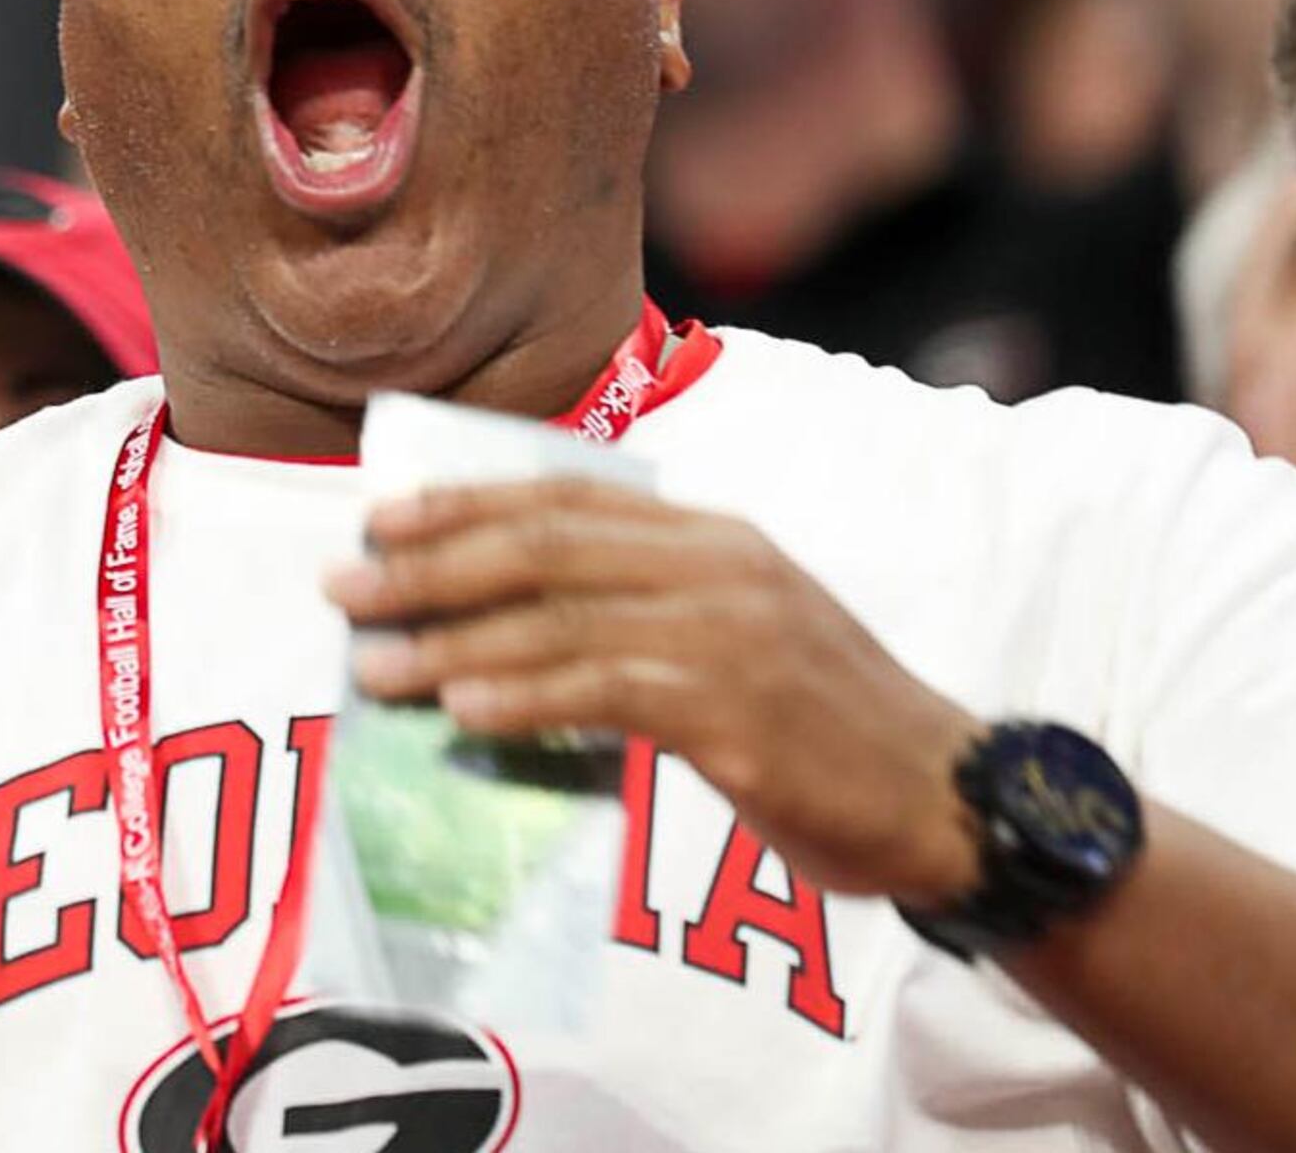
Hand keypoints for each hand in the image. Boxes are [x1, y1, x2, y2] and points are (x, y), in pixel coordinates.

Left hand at [325, 478, 985, 904]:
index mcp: (713, 538)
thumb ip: (634, 620)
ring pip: (561, 620)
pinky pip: (608, 693)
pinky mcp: (740, 714)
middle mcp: (719, 568)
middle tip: (345, 589)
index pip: (564, 498)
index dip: (463, 502)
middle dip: (430, 566)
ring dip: (453, 643)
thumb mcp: (734, 640)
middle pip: (544, 548)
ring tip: (374, 665)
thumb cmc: (824, 727)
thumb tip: (493, 642)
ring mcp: (732, 636)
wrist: (950, 799)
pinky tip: (465, 714)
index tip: (378, 518)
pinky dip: (526, 699)